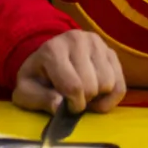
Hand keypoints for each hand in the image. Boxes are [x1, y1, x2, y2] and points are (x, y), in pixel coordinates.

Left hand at [12, 30, 126, 115]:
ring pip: (109, 83)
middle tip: (74, 99)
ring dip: (98, 97)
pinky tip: (98, 95)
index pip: (74, 86)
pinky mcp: (110, 51)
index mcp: (53, 50)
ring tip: (84, 94)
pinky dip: (111, 97)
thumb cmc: (37, 78)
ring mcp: (96, 43)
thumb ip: (40, 99)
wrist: (46, 58)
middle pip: (93, 86)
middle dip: (84, 101)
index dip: (73, 105)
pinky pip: (121, 83)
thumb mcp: (26, 91)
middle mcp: (77, 40)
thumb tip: (60, 106)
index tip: (66, 107)